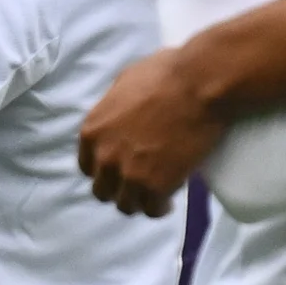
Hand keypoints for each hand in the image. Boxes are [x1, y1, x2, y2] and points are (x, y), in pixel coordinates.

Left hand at [79, 47, 222, 216]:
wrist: (198, 85)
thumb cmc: (166, 74)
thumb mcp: (124, 83)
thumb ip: (114, 108)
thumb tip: (121, 116)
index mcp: (92, 131)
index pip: (87, 166)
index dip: (104, 170)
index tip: (119, 169)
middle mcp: (105, 157)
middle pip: (103, 190)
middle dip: (119, 188)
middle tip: (138, 183)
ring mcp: (129, 174)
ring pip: (125, 205)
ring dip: (138, 201)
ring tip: (153, 196)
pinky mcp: (155, 187)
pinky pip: (151, 210)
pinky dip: (159, 208)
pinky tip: (167, 202)